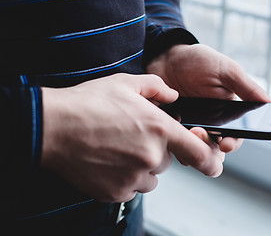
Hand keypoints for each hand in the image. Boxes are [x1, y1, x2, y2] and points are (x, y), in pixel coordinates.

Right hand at [41, 74, 224, 201]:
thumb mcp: (126, 83)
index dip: (210, 160)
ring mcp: (133, 178)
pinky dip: (124, 178)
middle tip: (132, 137)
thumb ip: (158, 87)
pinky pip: (131, 188)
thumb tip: (173, 96)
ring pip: (150, 176)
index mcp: (159, 130)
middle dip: (156, 151)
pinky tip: (107, 161)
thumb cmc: (89, 103)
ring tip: (117, 148)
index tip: (213, 165)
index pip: (198, 152)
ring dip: (141, 166)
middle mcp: (151, 157)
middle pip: (167, 161)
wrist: (53, 127)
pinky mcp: (116, 192)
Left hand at [146, 44, 270, 151]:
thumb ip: (247, 88)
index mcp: (228, 113)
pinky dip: (173, 143)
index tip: (226, 145)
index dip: (232, 144)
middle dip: (209, 148)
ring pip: (194, 150)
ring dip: (192, 146)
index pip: (235, 137)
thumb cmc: (199, 61)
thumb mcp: (226, 70)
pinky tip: (170, 130)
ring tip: (187, 129)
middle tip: (200, 133)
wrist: (166, 58)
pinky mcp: (171, 128)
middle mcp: (210, 124)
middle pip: (214, 149)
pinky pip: (174, 143)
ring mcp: (189, 127)